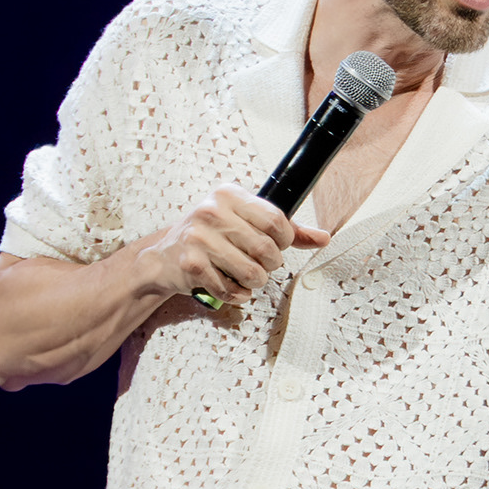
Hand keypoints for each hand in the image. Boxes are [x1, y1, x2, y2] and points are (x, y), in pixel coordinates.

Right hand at [139, 186, 329, 311]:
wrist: (164, 255)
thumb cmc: (211, 236)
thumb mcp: (244, 221)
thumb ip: (285, 228)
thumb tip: (323, 237)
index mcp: (229, 194)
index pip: (275, 219)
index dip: (284, 240)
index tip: (278, 245)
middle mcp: (212, 211)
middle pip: (266, 250)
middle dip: (270, 265)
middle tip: (260, 264)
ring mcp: (199, 238)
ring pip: (251, 272)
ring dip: (254, 282)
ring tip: (244, 276)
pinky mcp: (190, 264)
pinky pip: (230, 289)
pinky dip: (236, 294)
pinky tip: (228, 285)